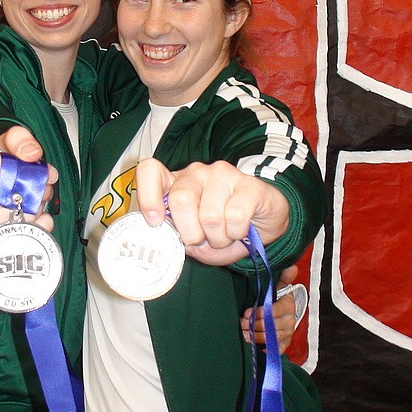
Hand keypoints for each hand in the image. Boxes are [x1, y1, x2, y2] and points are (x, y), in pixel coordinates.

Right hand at [0, 126, 56, 244]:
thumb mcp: (3, 146)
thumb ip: (19, 140)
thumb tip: (32, 154)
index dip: (24, 165)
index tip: (31, 164)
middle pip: (14, 191)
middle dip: (35, 185)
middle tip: (38, 182)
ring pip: (23, 213)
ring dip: (38, 204)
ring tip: (31, 198)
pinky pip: (29, 232)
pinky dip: (40, 224)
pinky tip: (30, 216)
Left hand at [134, 158, 290, 264]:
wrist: (264, 226)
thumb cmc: (222, 231)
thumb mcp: (195, 239)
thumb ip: (177, 237)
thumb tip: (164, 240)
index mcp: (176, 183)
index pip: (150, 170)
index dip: (147, 195)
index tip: (154, 221)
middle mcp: (196, 173)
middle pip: (180, 200)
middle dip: (191, 233)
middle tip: (203, 239)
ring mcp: (223, 174)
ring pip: (209, 215)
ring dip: (218, 237)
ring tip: (225, 235)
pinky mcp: (249, 184)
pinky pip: (235, 216)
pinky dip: (237, 233)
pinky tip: (241, 229)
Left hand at [240, 264, 301, 352]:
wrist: (284, 313)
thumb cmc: (276, 298)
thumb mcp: (278, 286)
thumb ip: (283, 277)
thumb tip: (292, 266)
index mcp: (288, 305)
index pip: (274, 311)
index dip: (259, 312)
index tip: (246, 312)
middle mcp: (290, 320)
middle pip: (271, 325)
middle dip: (254, 325)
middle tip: (241, 323)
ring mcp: (288, 333)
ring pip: (271, 338)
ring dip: (256, 337)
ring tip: (243, 334)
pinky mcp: (284, 344)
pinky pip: (278, 350)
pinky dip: (268, 349)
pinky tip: (258, 348)